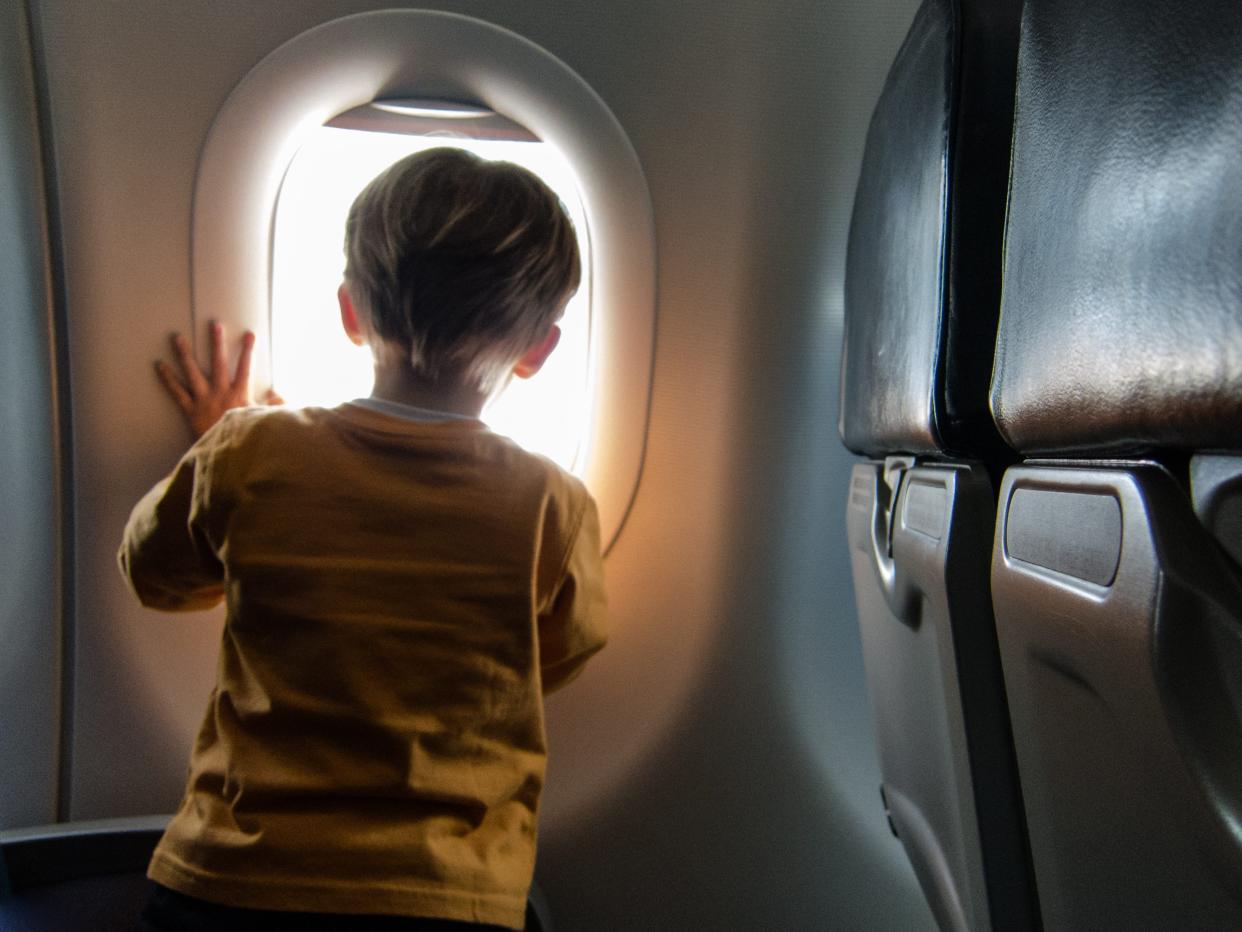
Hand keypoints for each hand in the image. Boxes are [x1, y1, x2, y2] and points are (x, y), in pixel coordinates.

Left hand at [155, 320, 282, 438]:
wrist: (229, 455)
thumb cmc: (249, 438)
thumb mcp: (268, 422)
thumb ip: (276, 406)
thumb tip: (276, 392)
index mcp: (240, 394)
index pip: (245, 367)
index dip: (248, 350)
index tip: (249, 334)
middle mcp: (221, 392)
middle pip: (218, 362)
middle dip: (217, 342)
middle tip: (214, 324)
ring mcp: (204, 400)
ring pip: (193, 372)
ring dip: (185, 354)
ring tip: (178, 337)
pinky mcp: (190, 410)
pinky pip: (177, 392)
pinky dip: (168, 379)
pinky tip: (160, 365)